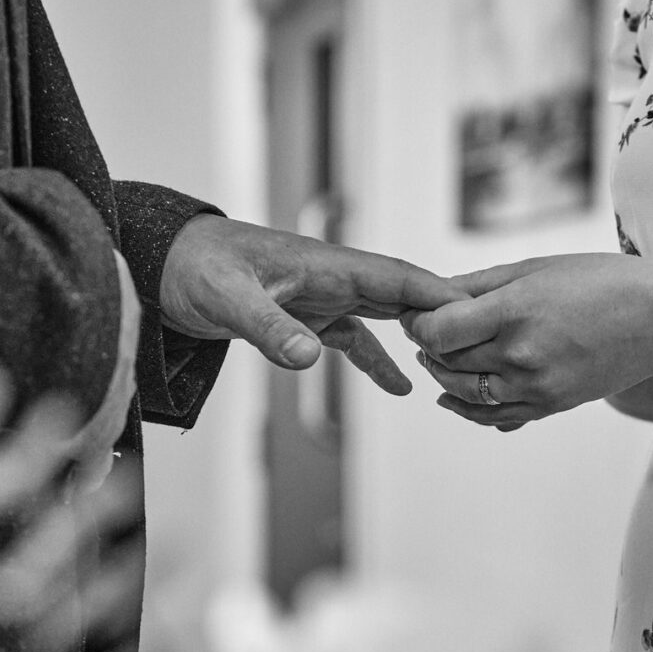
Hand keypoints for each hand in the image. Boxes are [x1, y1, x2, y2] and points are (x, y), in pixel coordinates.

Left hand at [159, 215, 464, 394]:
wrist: (160, 266)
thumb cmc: (193, 269)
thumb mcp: (229, 300)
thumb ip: (269, 329)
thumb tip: (309, 357)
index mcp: (327, 264)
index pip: (398, 277)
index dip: (441, 294)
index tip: (482, 313)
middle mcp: (333, 276)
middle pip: (404, 294)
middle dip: (446, 317)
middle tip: (492, 344)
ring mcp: (322, 295)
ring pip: (386, 315)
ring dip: (419, 338)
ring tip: (456, 367)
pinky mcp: (305, 315)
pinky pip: (355, 338)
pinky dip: (378, 360)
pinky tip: (401, 387)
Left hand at [402, 254, 652, 427]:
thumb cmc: (603, 281)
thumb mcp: (536, 269)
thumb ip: (479, 284)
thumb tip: (432, 294)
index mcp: (515, 312)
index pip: (439, 331)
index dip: (418, 323)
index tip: (416, 313)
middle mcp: (521, 354)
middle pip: (447, 361)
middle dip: (427, 346)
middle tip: (422, 330)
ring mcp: (535, 386)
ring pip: (464, 392)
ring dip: (442, 375)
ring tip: (438, 356)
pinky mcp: (550, 405)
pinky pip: (494, 417)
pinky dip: (467, 409)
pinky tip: (451, 396)